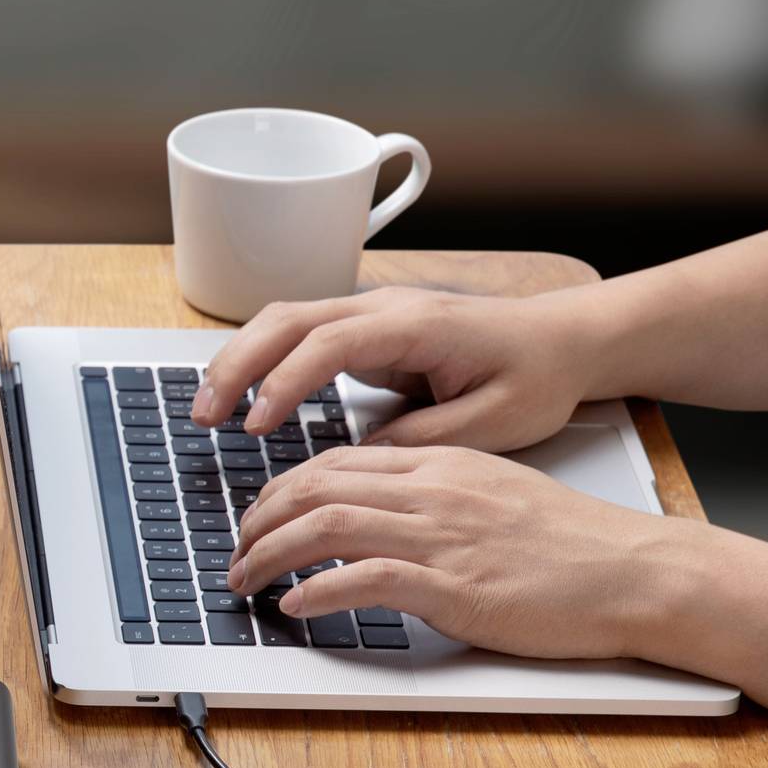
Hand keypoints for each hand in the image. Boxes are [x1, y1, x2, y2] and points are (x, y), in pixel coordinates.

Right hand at [188, 287, 606, 452]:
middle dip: (237, 364)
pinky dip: (262, 362)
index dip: (286, 381)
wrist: (563, 341)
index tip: (257, 424)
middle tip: (204, 415)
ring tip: (207, 410)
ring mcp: (371, 315)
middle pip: (287, 318)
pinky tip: (242, 398)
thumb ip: (424, 440)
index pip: (330, 342)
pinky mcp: (367, 333)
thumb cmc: (536, 376)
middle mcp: (384, 309)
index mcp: (416, 325)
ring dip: (239, 360)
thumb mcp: (493, 422)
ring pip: (284, 321)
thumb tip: (361, 457)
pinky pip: (299, 337)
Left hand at [228, 445, 703, 660]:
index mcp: (443, 465)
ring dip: (269, 554)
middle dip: (259, 519)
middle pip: (317, 486)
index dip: (282, 488)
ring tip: (243, 580)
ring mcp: (443, 536)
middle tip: (233, 552)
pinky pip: (366, 579)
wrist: (636, 572)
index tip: (257, 516)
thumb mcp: (495, 499)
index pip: (337, 461)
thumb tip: (384, 523)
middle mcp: (435, 490)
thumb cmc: (575, 548)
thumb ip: (437, 502)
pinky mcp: (455, 585)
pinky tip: (295, 607)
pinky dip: (319, 592)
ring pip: (327, 526)